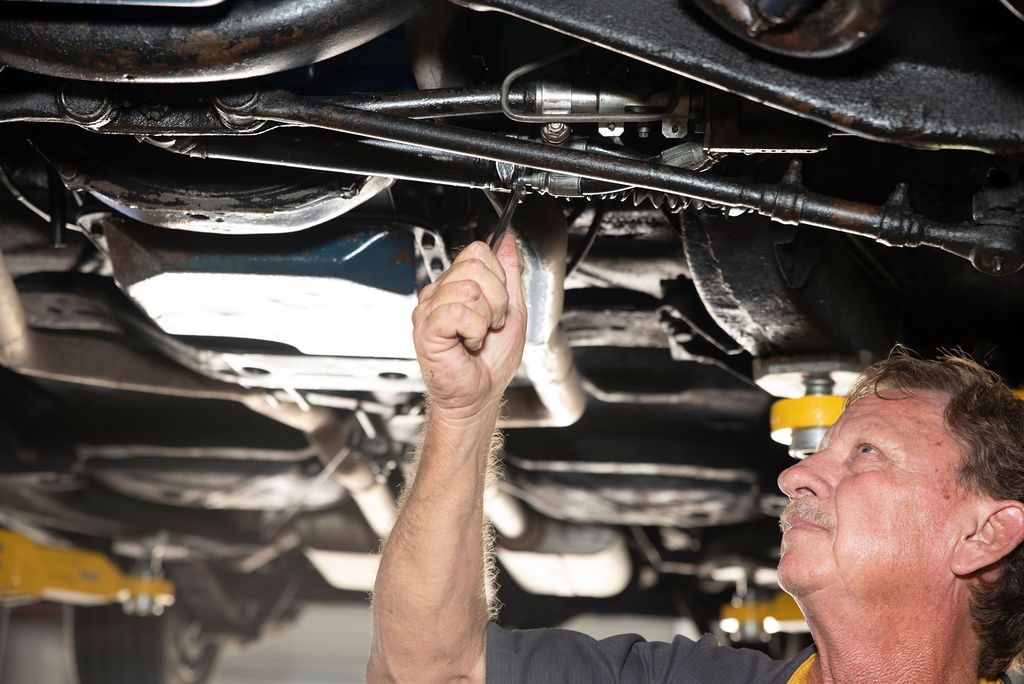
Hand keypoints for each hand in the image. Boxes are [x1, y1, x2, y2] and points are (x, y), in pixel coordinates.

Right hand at [412, 235, 526, 424]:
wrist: (479, 394)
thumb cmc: (492, 362)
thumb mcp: (513, 309)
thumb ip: (510, 274)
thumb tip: (505, 241)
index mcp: (456, 285)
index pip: (478, 251)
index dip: (498, 278)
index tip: (499, 306)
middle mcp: (439, 293)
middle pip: (474, 265)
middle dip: (496, 298)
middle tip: (490, 323)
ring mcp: (429, 309)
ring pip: (469, 288)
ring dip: (485, 318)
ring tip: (478, 335)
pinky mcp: (427, 328)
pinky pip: (458, 311)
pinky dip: (473, 330)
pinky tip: (468, 343)